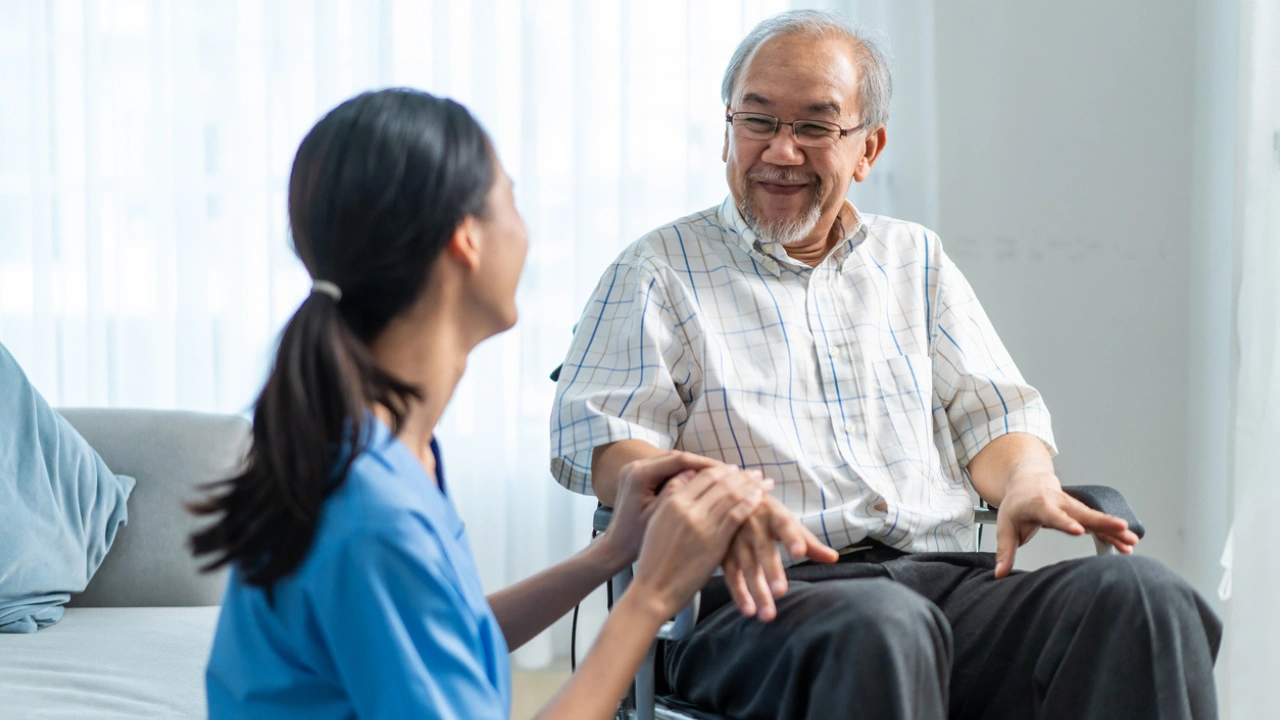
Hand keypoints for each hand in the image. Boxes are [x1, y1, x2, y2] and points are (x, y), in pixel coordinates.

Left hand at [600, 451, 721, 564]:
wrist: (615, 547)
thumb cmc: (636, 539)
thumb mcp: (660, 517)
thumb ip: (678, 494)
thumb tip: (704, 476)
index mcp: (639, 474)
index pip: (679, 460)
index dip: (705, 464)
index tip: (727, 470)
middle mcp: (635, 466)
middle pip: (676, 458)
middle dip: (703, 464)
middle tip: (727, 470)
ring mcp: (636, 469)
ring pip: (673, 462)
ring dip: (695, 468)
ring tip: (719, 475)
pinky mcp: (639, 475)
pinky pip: (667, 469)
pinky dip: (684, 474)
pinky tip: (702, 482)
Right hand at [629, 465, 767, 619]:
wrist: (653, 591)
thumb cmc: (654, 560)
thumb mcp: (656, 522)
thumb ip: (670, 498)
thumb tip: (688, 477)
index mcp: (671, 502)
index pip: (703, 475)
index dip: (724, 469)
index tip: (737, 470)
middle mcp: (686, 508)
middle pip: (720, 481)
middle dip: (742, 475)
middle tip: (757, 474)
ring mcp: (701, 524)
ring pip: (731, 495)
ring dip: (751, 486)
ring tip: (765, 484)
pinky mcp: (714, 542)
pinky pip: (736, 515)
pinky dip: (750, 503)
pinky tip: (760, 499)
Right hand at [722, 495, 838, 621]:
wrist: (730, 499)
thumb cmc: (768, 514)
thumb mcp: (787, 522)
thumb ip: (808, 541)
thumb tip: (833, 558)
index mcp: (774, 515)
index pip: (785, 526)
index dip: (792, 538)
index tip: (799, 552)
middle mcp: (753, 526)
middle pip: (764, 550)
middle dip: (771, 571)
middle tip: (780, 592)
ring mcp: (736, 540)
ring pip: (747, 566)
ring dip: (756, 590)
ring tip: (766, 614)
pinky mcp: (724, 553)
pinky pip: (731, 575)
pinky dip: (739, 593)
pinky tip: (749, 611)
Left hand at [993, 472, 1140, 577]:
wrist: (1029, 481)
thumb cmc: (1017, 504)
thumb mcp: (1005, 525)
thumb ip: (1005, 550)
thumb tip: (999, 574)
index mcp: (1040, 504)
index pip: (1053, 514)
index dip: (1065, 522)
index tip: (1078, 530)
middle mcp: (1060, 503)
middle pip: (1083, 513)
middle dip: (1102, 522)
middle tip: (1121, 529)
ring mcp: (1074, 507)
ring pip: (1096, 518)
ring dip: (1114, 529)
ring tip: (1132, 541)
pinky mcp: (1082, 513)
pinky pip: (1099, 524)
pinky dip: (1113, 534)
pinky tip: (1127, 545)